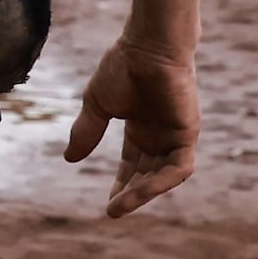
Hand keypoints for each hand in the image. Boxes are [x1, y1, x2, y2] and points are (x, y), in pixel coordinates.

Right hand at [65, 38, 198, 215]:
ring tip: (121, 207)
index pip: (134, 164)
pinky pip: (179, 168)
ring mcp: (175, 134)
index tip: (109, 203)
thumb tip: (69, 159)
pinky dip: (161, 183)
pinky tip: (140, 192)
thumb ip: (86, 132)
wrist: (147, 47)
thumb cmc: (123, 67)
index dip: (122, 184)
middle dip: (131, 193)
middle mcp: (160, 133)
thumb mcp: (97, 105)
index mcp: (141, 127)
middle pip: (148, 173)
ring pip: (163, 175)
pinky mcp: (188, 134)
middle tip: (113, 210)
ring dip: (144, 193)